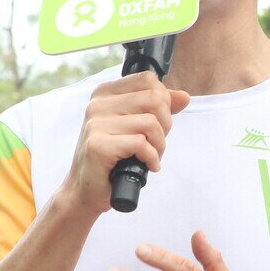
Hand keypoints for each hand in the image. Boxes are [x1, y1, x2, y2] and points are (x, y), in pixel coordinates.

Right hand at [62, 73, 189, 217]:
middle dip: (165, 125)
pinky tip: (147, 165)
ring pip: (150, 123)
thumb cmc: (113, 158)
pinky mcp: (98, 145)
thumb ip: (159, 109)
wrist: (85, 190)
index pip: (148, 80)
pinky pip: (141, 144)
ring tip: (150, 156)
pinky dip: (152, 158)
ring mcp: (95, 124)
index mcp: (105, 93)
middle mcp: (97, 104)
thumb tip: (184, 96)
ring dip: (159, 145)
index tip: (158, 121)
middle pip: (154, 100)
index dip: (164, 101)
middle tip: (156, 143)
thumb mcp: (136, 127)